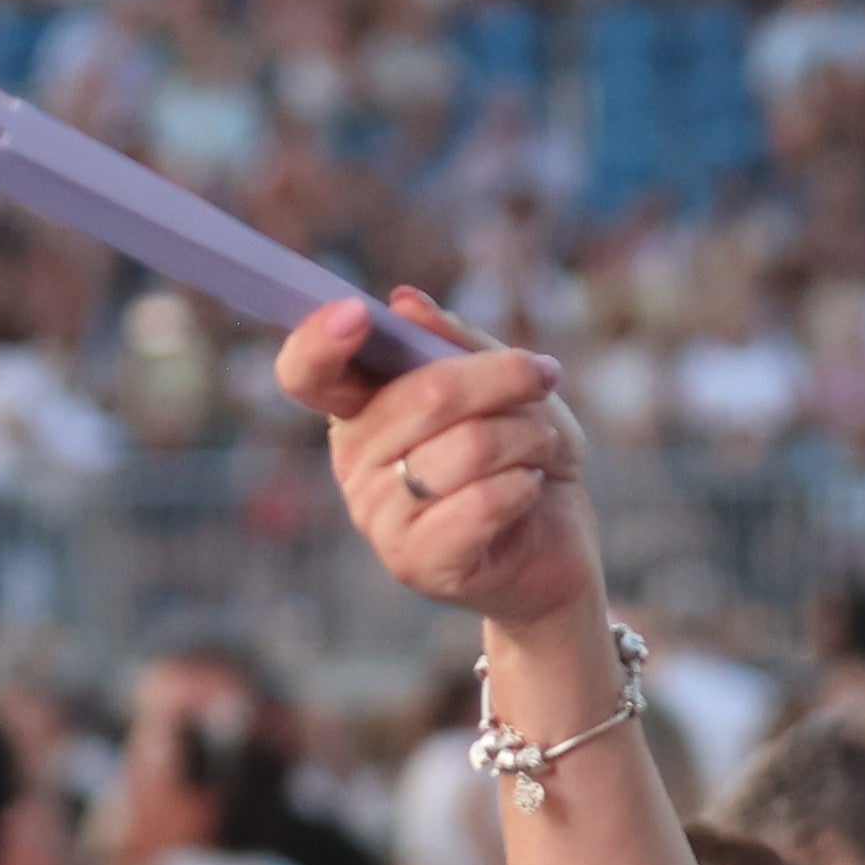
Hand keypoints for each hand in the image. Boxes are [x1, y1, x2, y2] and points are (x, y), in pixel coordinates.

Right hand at [270, 290, 602, 628]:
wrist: (558, 543)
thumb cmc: (523, 453)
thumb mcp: (503, 382)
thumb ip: (453, 342)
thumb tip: (403, 303)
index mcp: (359, 408)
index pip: (306, 373)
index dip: (319, 341)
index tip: (357, 314)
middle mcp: (353, 462)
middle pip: (426, 395)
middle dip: (503, 379)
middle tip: (543, 378)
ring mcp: (377, 517)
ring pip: (467, 447)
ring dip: (527, 436)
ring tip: (541, 446)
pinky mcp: (416, 561)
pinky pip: (480, 503)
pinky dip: (523, 484)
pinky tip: (529, 487)